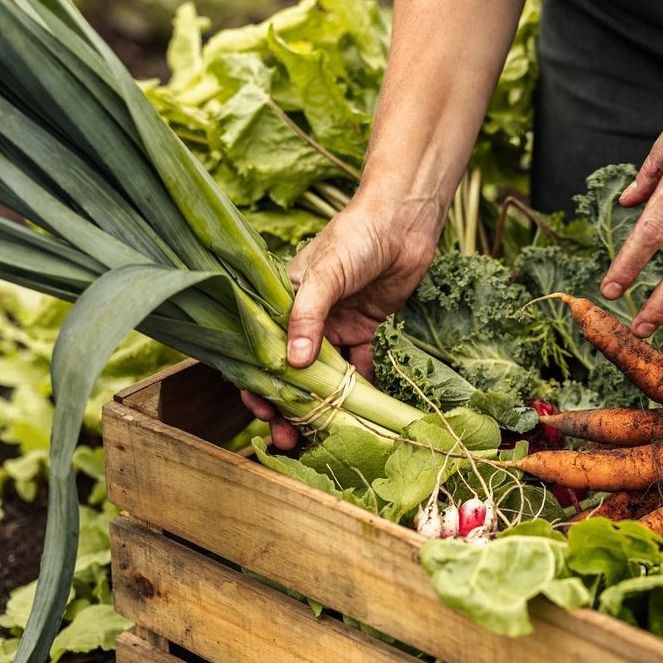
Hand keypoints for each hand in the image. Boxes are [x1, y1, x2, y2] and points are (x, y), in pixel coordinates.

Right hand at [241, 194, 442, 448]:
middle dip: (289, 407)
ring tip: (321, 437)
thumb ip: (308, 316)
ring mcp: (335, 326)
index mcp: (281, 301)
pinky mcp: (365, 330)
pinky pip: (359, 366)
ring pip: (324, 375)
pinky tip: (362, 413)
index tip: (263, 412)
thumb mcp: (325, 273)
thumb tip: (292, 364)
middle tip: (289, 440)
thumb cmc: (356, 237)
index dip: (259, 384)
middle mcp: (305, 318)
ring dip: (323, 405)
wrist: (403, 222)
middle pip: (291, 372)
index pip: (261, 349)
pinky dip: (360, 388)